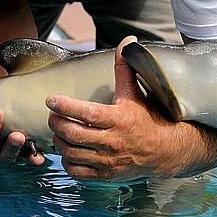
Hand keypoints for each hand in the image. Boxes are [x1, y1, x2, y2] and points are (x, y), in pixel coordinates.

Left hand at [46, 36, 195, 181]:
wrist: (166, 150)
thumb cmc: (148, 118)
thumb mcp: (135, 92)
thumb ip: (125, 68)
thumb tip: (127, 41)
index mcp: (119, 119)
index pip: (86, 113)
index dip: (65, 106)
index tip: (51, 99)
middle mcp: (113, 142)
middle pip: (73, 134)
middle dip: (56, 123)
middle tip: (52, 115)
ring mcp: (109, 161)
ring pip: (72, 153)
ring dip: (59, 142)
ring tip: (59, 131)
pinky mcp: (106, 175)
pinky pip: (77, 172)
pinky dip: (67, 162)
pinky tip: (68, 150)